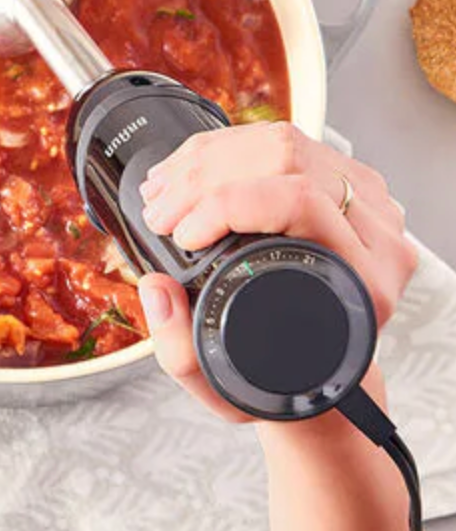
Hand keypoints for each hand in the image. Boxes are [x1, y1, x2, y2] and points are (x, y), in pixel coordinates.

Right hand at [135, 121, 417, 422]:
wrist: (316, 373)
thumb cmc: (281, 381)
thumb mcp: (228, 389)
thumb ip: (183, 353)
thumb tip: (154, 287)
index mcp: (366, 280)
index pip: (303, 203)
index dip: (229, 205)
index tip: (183, 234)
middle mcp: (376, 232)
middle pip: (288, 159)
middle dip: (205, 179)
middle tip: (159, 212)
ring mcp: (361, 200)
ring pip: (281, 141)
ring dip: (206, 159)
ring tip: (160, 192)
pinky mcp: (337, 181)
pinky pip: (278, 141)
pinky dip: (220, 151)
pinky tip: (183, 172)